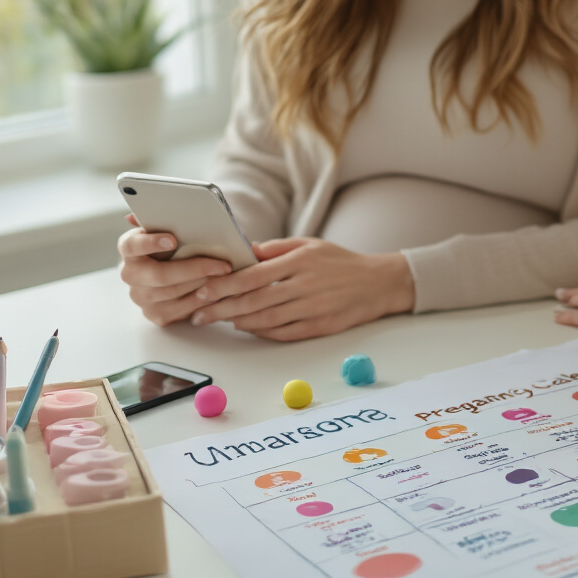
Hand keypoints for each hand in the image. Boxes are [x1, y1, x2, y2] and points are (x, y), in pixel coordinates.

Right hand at [118, 215, 232, 326]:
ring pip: (174, 293)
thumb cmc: (173, 245)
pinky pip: (182, 310)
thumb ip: (160, 219)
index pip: (132, 245)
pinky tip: (219, 290)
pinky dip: (203, 300)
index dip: (151, 243)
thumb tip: (144, 213)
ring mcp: (141, 297)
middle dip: (195, 269)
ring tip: (226, 277)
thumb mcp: (167, 229)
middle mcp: (130, 274)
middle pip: (160, 275)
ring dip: (203, 284)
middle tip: (223, 264)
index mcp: (128, 248)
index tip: (173, 239)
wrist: (171, 271)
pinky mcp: (156, 314)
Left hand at [190, 238, 415, 340]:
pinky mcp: (321, 326)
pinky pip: (283, 333)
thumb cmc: (339, 261)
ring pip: (265, 320)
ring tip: (218, 320)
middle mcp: (305, 285)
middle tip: (198, 313)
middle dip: (220, 308)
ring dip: (237, 321)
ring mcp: (313, 308)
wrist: (378, 283)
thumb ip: (274, 249)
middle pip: (253, 300)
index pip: (252, 275)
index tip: (202, 290)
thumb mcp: (308, 244)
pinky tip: (246, 327)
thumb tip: (241, 252)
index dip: (223, 285)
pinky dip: (260, 331)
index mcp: (300, 261)